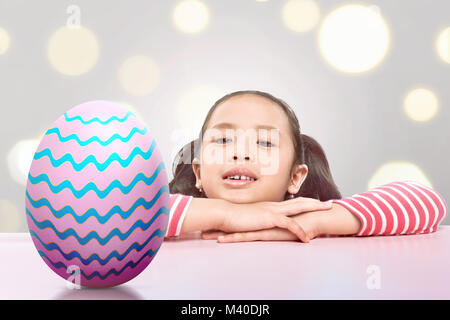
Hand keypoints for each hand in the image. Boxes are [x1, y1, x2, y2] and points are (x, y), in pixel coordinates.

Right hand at [203, 209, 324, 242]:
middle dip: (315, 202)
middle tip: (328, 203)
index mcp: (269, 205)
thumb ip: (257, 218)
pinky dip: (299, 230)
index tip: (315, 203)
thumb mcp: (248, 217)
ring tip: (326, 211)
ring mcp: (272, 210)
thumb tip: (260, 222)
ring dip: (314, 208)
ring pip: (298, 207)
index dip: (303, 202)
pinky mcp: (269, 218)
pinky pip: (289, 224)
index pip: (290, 202)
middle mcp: (273, 205)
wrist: (224, 214)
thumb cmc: (233, 217)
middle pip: (299, 201)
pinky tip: (306, 238)